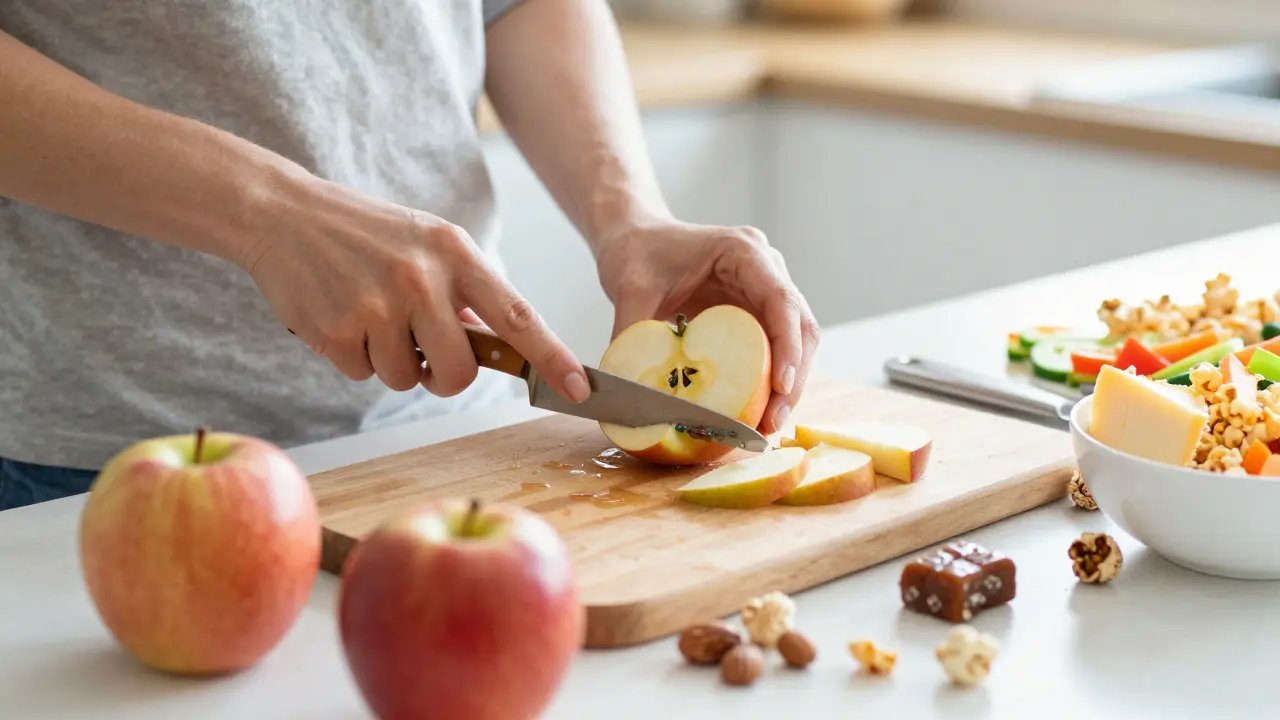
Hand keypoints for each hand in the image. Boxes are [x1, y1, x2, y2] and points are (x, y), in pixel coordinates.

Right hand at [239, 171, 589, 402]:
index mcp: (456, 254)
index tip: (580, 389)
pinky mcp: (337, 331)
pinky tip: (340, 316)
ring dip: (391, 362)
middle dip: (443, 376)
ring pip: (407, 379)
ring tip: (370, 315)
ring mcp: (377, 306)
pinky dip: (354, 357)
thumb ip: (466, 292)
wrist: (283, 212)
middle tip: (422, 351)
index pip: (518, 316)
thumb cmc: (366, 233)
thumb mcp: (427, 244)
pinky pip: (363, 375)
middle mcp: (422, 279)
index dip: (553, 357)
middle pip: (459, 372)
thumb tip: (498, 346)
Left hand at [594, 219, 819, 433]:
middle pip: (800, 326)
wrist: (634, 237)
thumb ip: (632, 333)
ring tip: (766, 427)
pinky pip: (773, 349)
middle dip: (793, 377)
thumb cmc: (636, 252)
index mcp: (744, 252)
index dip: (788, 345)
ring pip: (795, 342)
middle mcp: (765, 270)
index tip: (782, 386)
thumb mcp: (630, 289)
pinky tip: (754, 412)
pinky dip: (768, 381)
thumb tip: (627, 387)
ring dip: (786, 385)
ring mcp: (763, 292)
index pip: (781, 299)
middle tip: (773, 422)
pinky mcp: (753, 313)